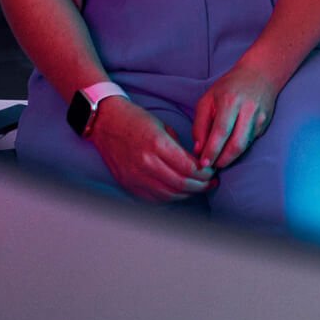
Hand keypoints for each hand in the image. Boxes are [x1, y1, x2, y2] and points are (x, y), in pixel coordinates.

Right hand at [89, 97, 214, 202]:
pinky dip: (170, 198)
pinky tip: (179, 192)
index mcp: (157, 145)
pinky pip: (153, 199)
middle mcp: (146, 163)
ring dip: (188, 194)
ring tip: (199, 188)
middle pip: (181, 184)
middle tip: (211, 182)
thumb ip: (180, 148)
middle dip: (201, 185)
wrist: (106, 123)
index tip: (214, 171)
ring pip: (169, 194)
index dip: (205, 173)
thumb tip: (198, 164)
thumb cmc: (136, 120)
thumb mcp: (164, 127)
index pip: (189, 167)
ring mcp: (135, 176)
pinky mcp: (128, 184)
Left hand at [193, 62, 279, 169]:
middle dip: (222, 160)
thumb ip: (200, 124)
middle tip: (211, 167)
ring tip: (218, 161)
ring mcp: (260, 117)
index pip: (221, 132)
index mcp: (230, 101)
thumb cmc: (229, 87)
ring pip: (245, 146)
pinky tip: (230, 147)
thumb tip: (199, 149)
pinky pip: (250, 141)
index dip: (212, 151)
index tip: (203, 163)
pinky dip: (239, 148)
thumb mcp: (208, 99)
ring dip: (230, 158)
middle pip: (236, 144)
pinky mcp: (266, 123)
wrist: (261, 74)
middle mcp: (248, 110)